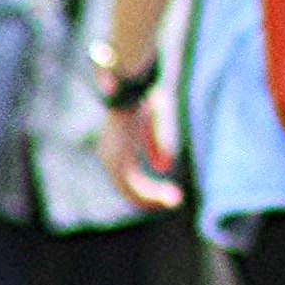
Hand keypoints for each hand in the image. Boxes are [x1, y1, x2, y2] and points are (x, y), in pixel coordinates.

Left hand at [99, 78, 184, 214]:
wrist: (129, 84)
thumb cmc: (142, 95)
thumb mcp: (156, 119)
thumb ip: (158, 143)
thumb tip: (162, 168)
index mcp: (115, 147)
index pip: (128, 177)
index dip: (147, 188)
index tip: (169, 193)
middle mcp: (109, 156)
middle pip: (128, 187)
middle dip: (151, 196)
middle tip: (175, 200)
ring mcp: (112, 159)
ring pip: (130, 190)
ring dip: (152, 198)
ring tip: (174, 200)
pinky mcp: (118, 161)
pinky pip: (132, 187)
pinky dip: (149, 194)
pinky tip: (166, 197)